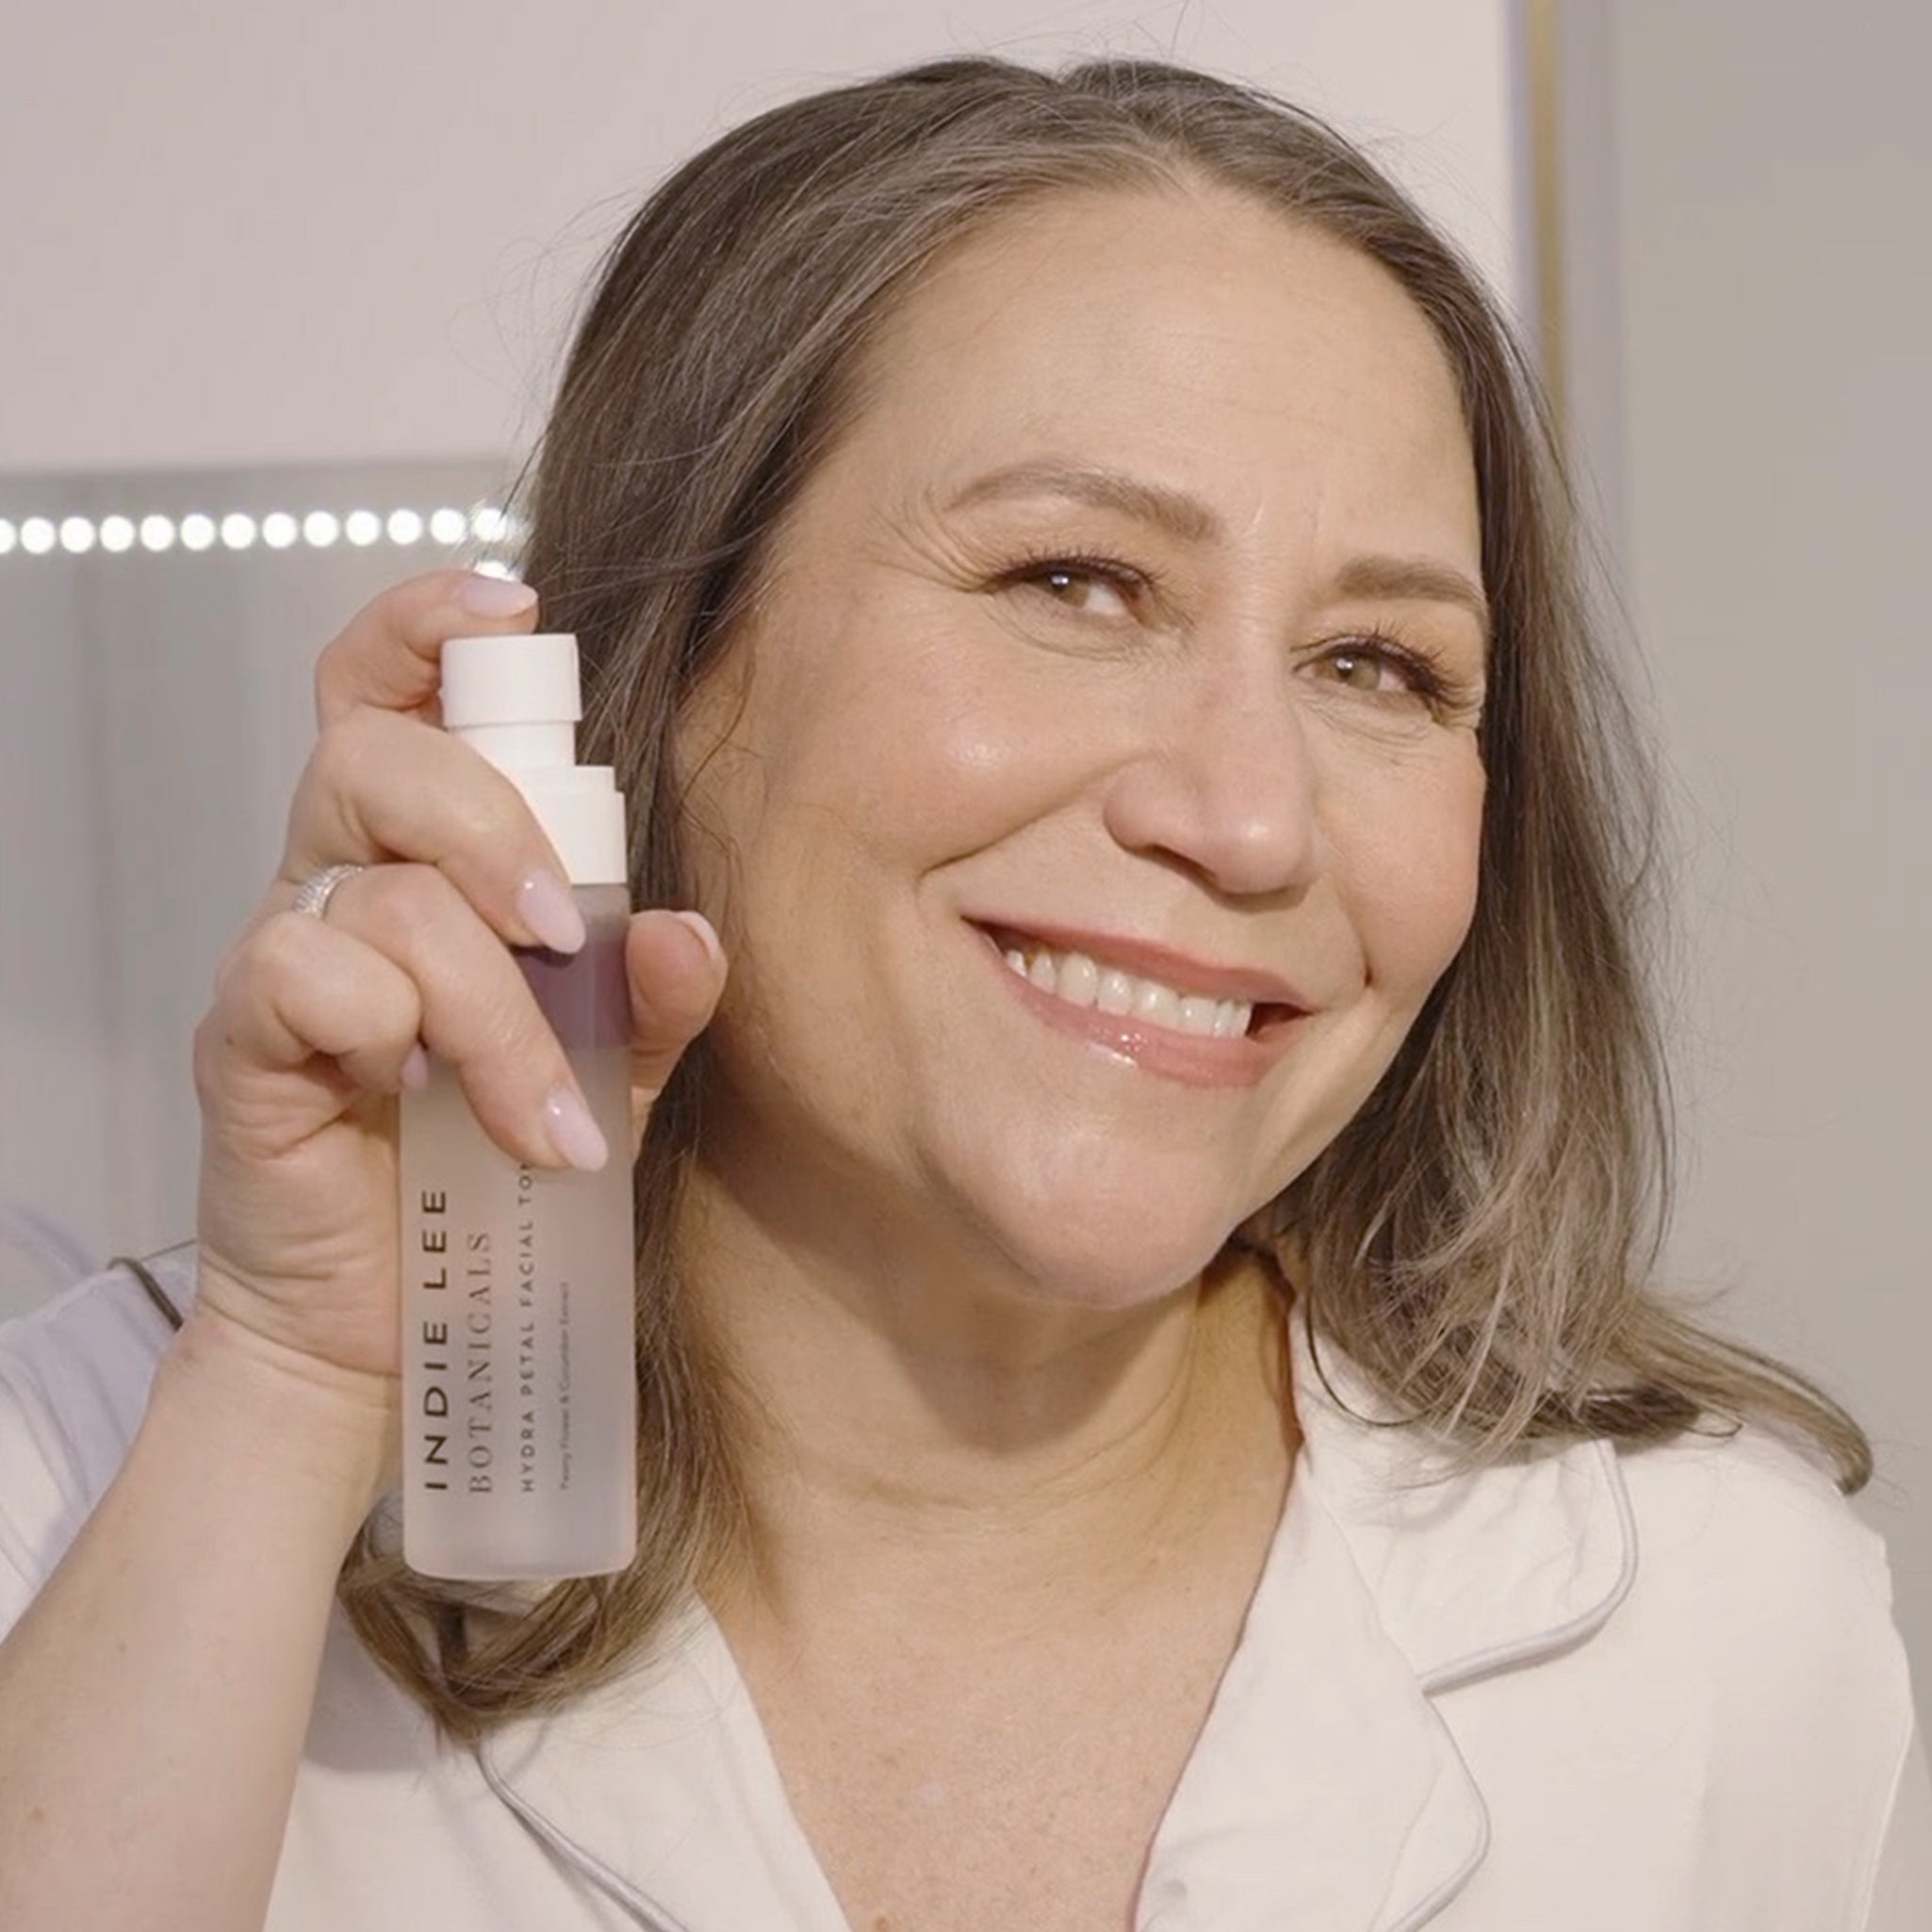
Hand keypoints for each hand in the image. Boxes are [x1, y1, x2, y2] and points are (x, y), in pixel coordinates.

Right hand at [188, 571, 725, 1404]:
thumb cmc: (491, 1170)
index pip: (391, 695)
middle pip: (372, 757)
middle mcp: (341, 883)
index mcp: (421, 858)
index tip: (515, 603)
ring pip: (377, 896)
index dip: (429, 625)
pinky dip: (391, 1033)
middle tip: (555, 933)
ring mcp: (286, 960)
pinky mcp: (244, 1043)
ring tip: (549, 1118)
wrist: (399, 1320)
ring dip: (491, 1011)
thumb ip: (649, 1001)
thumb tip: (691, 933)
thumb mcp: (604, 1073)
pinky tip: (425, 1103)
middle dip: (486, 824)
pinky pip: (301, 975)